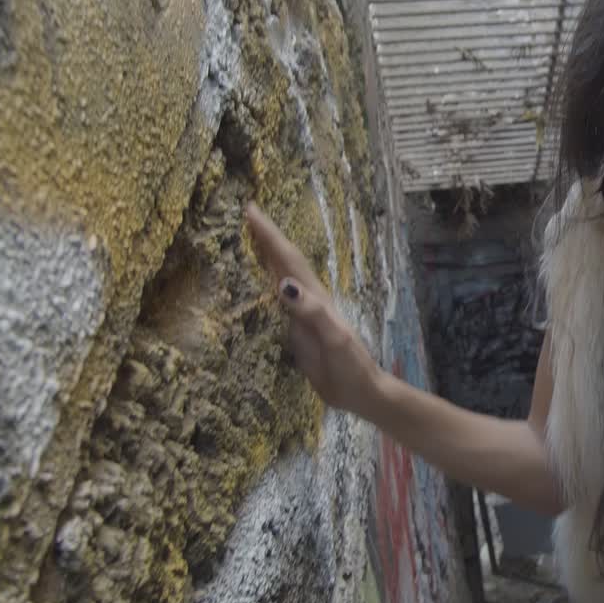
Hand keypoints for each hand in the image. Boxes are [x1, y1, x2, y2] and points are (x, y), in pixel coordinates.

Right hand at [245, 202, 382, 414]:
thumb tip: (284, 285)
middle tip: (243, 213)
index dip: (270, 236)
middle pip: (283, 262)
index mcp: (315, 298)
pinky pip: (274, 301)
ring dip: (264, 257)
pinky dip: (262, 285)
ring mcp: (301, 315)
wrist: (360, 392)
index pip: (288, 260)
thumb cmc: (350, 367)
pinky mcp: (296, 332)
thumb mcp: (334, 339)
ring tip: (244, 238)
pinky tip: (253, 285)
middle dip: (265, 238)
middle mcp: (307, 301)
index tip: (250, 210)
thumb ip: (312, 313)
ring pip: (279, 277)